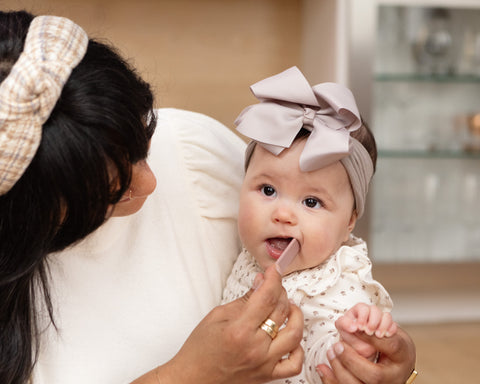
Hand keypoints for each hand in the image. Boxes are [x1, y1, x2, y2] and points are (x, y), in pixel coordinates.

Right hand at [134, 265, 303, 383]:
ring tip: (288, 307)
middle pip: (281, 311)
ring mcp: (263, 363)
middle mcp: (255, 347)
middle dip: (281, 292)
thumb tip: (261, 283)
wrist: (192, 379)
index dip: (273, 279)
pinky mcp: (267, 376)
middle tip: (274, 286)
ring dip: (295, 316)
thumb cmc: (199, 350)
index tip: (273, 270)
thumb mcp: (216, 317)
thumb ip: (243, 300)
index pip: (266, 297)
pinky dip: (298, 349)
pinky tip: (290, 336)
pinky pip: (294, 365)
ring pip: (294, 335)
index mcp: (239, 330)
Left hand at [316, 326, 415, 383]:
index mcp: (402, 357)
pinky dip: (331, 380)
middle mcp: (394, 377)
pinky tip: (322, 367)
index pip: (390, 347)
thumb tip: (355, 325)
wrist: (399, 366)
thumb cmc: (394, 346)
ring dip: (339, 370)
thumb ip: (376, 326)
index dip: (371, 338)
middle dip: (352, 360)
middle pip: (374, 376)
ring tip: (331, 352)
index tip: (356, 328)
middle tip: (337, 345)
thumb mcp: (391, 333)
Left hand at [337, 303, 396, 360]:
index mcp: (357, 311)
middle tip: (369, 332)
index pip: (362, 308)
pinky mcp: (388, 327)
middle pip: (375, 309)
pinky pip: (393, 324)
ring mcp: (380, 319)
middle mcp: (370, 313)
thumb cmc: (350, 338)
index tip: (360, 328)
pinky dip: (391, 329)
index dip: (362, 317)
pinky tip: (387, 335)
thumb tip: (353, 325)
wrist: (360, 351)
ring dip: (383, 325)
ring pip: (386, 315)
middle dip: (373, 321)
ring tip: (378, 335)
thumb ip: (344, 325)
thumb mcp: (344, 331)